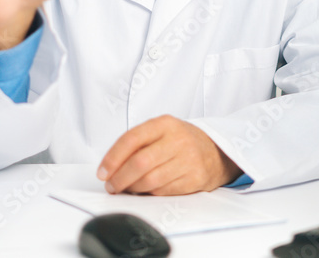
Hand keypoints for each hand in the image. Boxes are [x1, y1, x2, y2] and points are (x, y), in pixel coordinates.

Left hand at [97, 115, 241, 195]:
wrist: (216, 151)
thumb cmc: (181, 141)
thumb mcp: (162, 131)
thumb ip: (138, 143)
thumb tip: (110, 167)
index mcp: (165, 123)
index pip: (132, 139)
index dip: (113, 158)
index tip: (102, 172)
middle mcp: (178, 139)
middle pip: (140, 163)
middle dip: (120, 178)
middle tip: (111, 185)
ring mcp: (188, 159)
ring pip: (150, 180)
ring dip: (132, 188)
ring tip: (126, 188)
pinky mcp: (194, 178)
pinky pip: (163, 191)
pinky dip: (149, 193)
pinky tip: (144, 191)